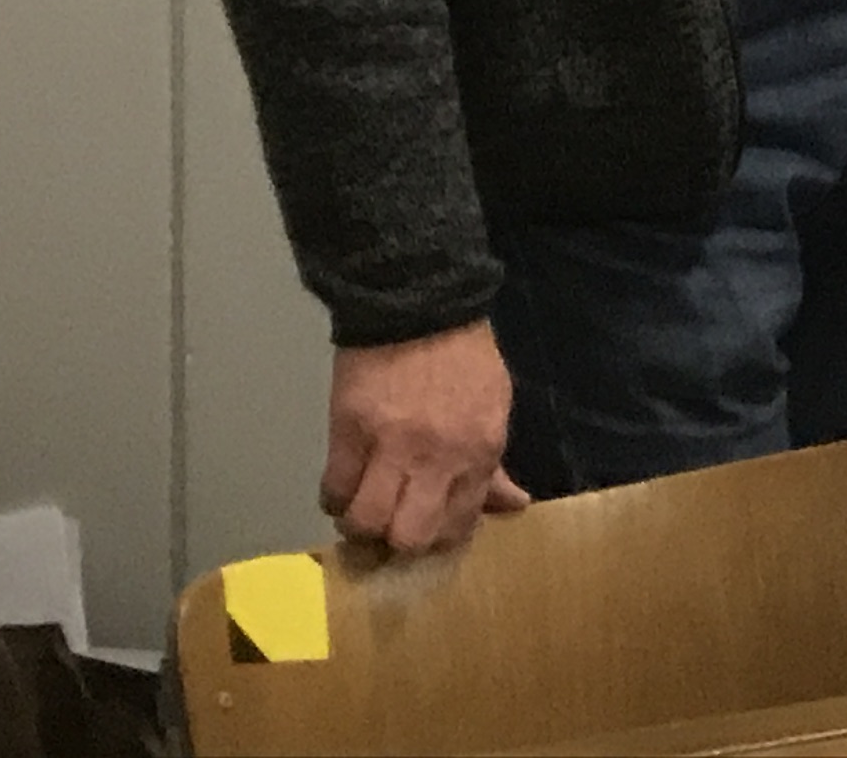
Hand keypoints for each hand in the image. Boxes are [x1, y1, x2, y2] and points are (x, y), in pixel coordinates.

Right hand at [322, 322, 527, 555]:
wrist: (420, 304)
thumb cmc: (464, 357)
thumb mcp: (495, 407)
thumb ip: (494, 465)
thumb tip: (512, 506)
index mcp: (480, 451)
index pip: (458, 525)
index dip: (441, 538)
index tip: (430, 529)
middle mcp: (436, 457)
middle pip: (410, 535)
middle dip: (401, 542)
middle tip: (395, 526)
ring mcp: (388, 446)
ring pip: (367, 520)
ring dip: (363, 525)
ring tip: (365, 511)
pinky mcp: (347, 431)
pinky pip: (334, 489)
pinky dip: (336, 498)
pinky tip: (345, 488)